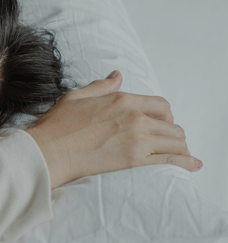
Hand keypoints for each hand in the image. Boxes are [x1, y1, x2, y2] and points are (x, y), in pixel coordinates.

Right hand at [25, 70, 201, 188]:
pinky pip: (170, 159)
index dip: (165, 115)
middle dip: (172, 133)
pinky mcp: (134, 160)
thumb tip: (117, 77)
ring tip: (179, 154)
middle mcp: (135, 117)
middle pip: (171, 124)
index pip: (161, 105)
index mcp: (123, 99)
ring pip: (175, 141)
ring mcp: (137, 139)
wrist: (48, 152)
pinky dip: (185, 162)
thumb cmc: (56, 127)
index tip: (162, 123)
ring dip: (179, 148)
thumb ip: (101, 87)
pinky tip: (194, 165)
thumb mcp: (77, 97)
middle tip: (167, 142)